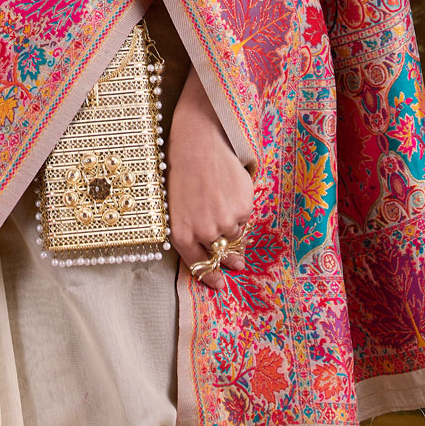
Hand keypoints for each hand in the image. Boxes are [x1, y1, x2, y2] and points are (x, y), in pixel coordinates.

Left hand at [167, 66, 253, 291]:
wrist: (199, 141)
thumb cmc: (183, 171)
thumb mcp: (178, 206)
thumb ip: (194, 233)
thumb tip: (221, 257)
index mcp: (181, 233)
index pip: (199, 265)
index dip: (211, 276)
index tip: (220, 284)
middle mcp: (203, 232)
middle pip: (221, 253)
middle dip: (228, 256)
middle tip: (235, 259)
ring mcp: (225, 221)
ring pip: (235, 234)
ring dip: (232, 223)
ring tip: (221, 198)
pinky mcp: (243, 208)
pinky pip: (246, 217)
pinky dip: (240, 207)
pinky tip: (230, 188)